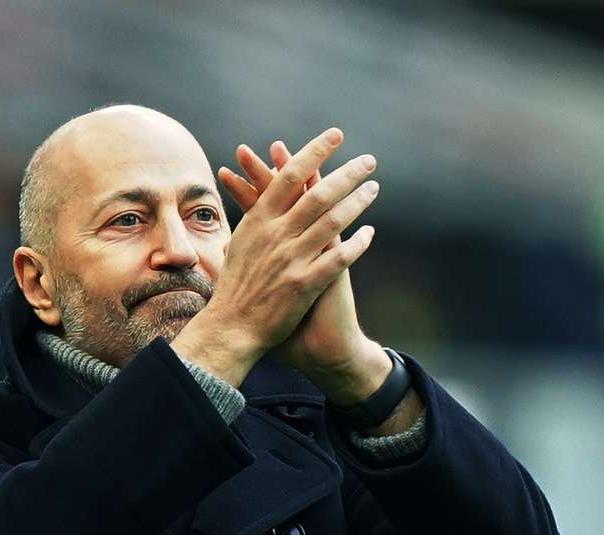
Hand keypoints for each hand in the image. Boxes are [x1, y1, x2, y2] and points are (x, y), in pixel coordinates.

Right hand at [173, 128, 377, 387]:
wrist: (230, 328)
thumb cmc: (233, 287)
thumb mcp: (238, 245)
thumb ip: (254, 219)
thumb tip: (259, 194)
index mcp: (258, 221)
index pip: (290, 175)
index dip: (314, 152)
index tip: (335, 136)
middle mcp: (276, 235)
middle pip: (318, 194)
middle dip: (347, 173)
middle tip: (369, 161)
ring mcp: (291, 259)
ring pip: (332, 221)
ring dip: (357, 202)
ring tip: (374, 188)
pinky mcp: (304, 284)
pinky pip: (339, 258)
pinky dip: (357, 243)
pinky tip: (370, 232)